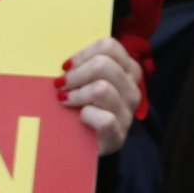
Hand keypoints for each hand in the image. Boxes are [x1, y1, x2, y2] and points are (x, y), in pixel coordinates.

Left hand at [59, 36, 142, 155]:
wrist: (82, 145)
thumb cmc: (82, 106)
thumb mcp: (87, 81)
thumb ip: (83, 66)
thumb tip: (64, 62)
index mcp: (128, 70)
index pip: (109, 47)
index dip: (83, 54)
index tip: (66, 66)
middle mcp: (132, 89)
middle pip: (103, 65)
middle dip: (76, 74)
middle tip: (61, 85)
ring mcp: (127, 114)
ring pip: (102, 89)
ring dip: (77, 94)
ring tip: (65, 100)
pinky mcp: (118, 136)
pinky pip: (104, 119)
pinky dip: (86, 116)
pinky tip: (79, 118)